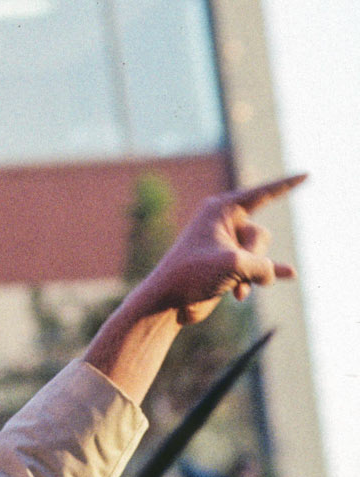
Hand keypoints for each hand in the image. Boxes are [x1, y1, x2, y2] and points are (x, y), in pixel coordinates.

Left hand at [84, 176, 302, 402]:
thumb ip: (262, 266)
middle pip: (261, 236)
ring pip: (259, 257)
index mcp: (220, 209)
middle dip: (252, 257)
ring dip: (250, 276)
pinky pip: (259, 267)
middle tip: (227, 268)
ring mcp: (227, 245)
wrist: (169, 302)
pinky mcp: (230, 266)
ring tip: (231, 289)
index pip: (262, 193)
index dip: (286, 185)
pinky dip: (270, 271)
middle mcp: (224, 223)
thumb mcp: (234, 264)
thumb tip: (271, 274)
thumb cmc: (192, 275)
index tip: (307, 174)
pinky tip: (290, 274)